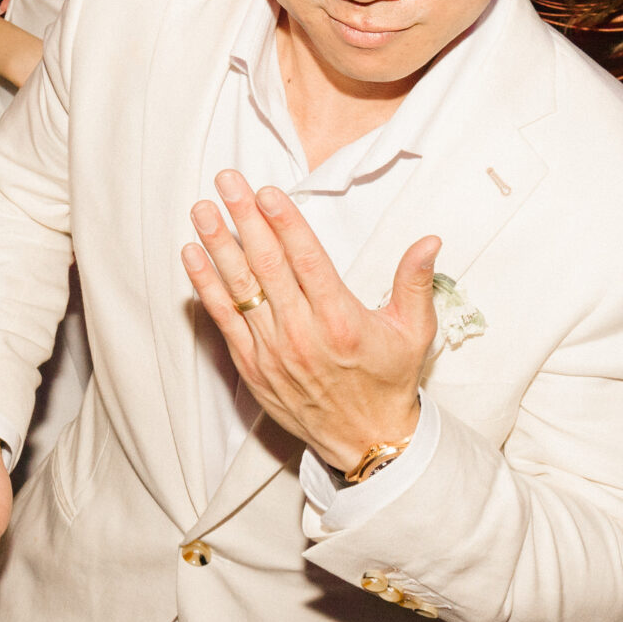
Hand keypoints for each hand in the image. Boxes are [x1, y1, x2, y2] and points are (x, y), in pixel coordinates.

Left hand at [181, 172, 431, 471]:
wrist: (364, 440)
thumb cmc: (389, 380)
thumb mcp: (414, 332)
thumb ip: (415, 282)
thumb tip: (430, 241)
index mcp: (342, 321)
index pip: (307, 261)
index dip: (284, 224)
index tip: (266, 192)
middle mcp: (303, 334)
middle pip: (267, 265)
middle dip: (245, 219)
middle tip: (226, 181)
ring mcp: (273, 351)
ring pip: (240, 288)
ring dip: (218, 246)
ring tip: (202, 210)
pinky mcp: (253, 367)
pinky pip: (224, 320)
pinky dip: (206, 287)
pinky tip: (192, 255)